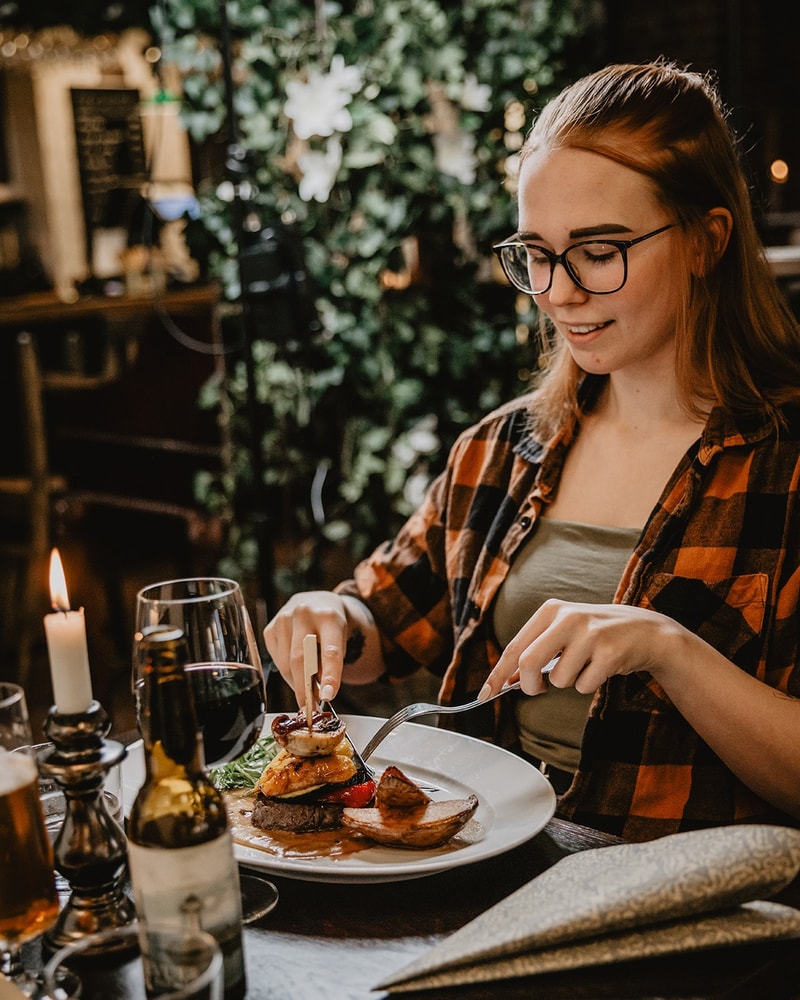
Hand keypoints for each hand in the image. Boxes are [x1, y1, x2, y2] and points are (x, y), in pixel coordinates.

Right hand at [263, 592, 382, 705]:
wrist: (318, 602)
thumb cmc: (332, 626)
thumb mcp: (341, 639)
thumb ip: (332, 662)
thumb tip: (319, 694)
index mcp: (329, 616)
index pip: (330, 650)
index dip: (330, 675)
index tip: (328, 697)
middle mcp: (304, 613)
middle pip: (301, 660)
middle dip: (305, 688)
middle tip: (311, 708)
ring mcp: (283, 619)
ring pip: (285, 664)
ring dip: (296, 683)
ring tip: (307, 690)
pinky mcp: (270, 628)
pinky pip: (275, 660)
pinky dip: (287, 673)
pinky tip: (296, 670)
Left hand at [480, 598, 684, 698]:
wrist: (644, 631)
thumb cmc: (595, 634)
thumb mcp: (562, 633)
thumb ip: (535, 651)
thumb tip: (506, 680)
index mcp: (550, 610)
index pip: (515, 647)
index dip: (498, 674)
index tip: (486, 694)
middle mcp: (568, 618)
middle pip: (528, 663)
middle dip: (529, 685)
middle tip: (538, 689)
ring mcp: (589, 634)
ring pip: (558, 680)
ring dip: (568, 682)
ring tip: (584, 665)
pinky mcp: (609, 653)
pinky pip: (584, 686)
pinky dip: (588, 685)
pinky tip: (601, 668)